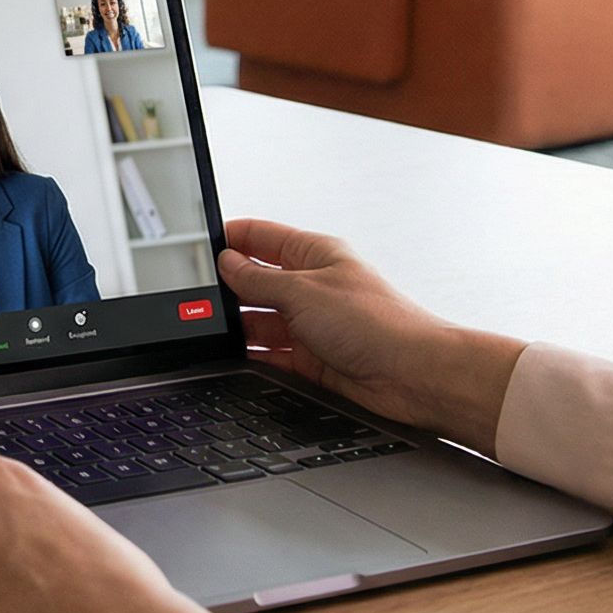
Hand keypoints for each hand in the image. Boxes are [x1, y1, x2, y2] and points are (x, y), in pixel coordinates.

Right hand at [220, 219, 525, 451]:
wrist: (416, 376)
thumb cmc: (380, 324)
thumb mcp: (304, 291)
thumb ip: (259, 280)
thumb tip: (227, 263)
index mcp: (314, 254)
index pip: (261, 237)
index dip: (229, 238)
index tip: (197, 246)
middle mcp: (312, 287)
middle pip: (255, 281)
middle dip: (228, 288)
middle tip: (197, 295)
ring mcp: (312, 325)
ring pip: (259, 321)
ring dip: (239, 326)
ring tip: (212, 329)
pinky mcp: (312, 360)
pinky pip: (271, 354)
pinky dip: (253, 356)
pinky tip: (236, 356)